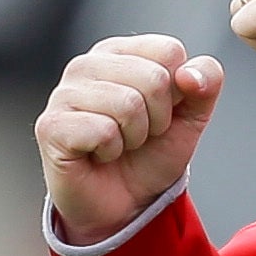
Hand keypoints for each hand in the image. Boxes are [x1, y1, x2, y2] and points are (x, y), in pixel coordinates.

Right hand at [37, 34, 223, 244]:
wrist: (125, 204)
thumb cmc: (151, 153)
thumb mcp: (192, 117)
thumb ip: (205, 83)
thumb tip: (189, 74)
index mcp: (120, 52)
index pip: (169, 51)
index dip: (178, 93)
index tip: (161, 113)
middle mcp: (87, 64)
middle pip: (154, 78)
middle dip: (159, 118)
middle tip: (139, 135)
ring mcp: (64, 93)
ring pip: (128, 104)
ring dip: (135, 137)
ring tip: (119, 144)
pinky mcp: (51, 125)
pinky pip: (103, 131)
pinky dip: (112, 151)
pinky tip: (98, 155)